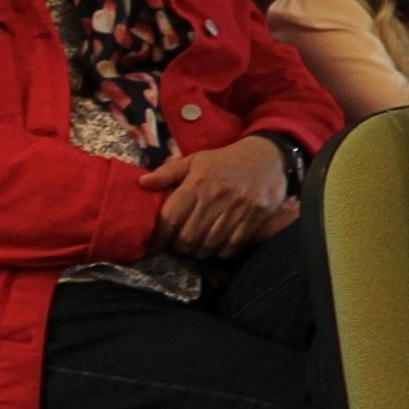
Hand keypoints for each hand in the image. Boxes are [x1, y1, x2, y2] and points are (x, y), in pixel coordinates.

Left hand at [142, 135, 293, 258]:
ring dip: (200, 252)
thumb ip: (168, 172)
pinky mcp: (256, 216)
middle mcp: (215, 197)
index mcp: (196, 183)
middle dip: (180, 247)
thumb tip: (142, 183)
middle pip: (189, 236)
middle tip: (179, 246)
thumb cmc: (224, 161)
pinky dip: (221, 252)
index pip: (171, 217)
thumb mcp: (195, 160)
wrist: (266, 156)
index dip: (159, 237)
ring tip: (196, 249)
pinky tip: (216, 248)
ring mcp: (237, 208)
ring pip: (210, 244)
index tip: (154, 246)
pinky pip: (233, 244)